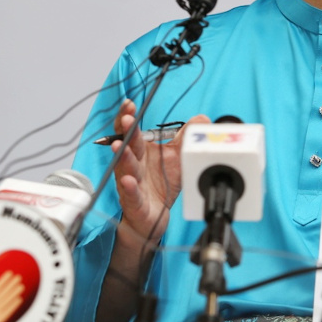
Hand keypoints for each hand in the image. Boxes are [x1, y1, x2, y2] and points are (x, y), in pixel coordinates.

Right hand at [110, 99, 209, 244]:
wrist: (154, 217)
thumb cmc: (161, 183)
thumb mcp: (178, 156)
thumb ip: (187, 136)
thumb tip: (201, 118)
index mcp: (141, 151)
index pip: (131, 131)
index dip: (128, 117)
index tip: (129, 103)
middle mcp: (133, 165)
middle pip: (128, 146)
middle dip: (127, 132)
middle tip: (127, 120)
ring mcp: (132, 184)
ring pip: (126, 169)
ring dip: (123, 157)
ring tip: (120, 146)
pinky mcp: (136, 203)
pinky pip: (131, 195)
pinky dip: (129, 188)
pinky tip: (128, 181)